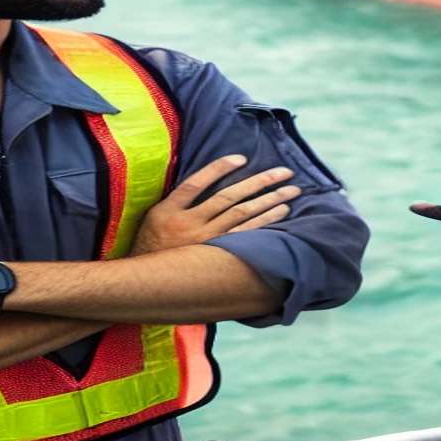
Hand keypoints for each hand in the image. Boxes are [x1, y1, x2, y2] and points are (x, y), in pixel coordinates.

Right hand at [131, 155, 301, 255]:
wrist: (149, 282)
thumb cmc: (152, 244)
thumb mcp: (155, 216)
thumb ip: (178, 198)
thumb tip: (207, 175)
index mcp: (170, 211)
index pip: (196, 184)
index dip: (218, 169)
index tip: (241, 158)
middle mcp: (189, 225)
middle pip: (229, 198)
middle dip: (260, 182)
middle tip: (285, 172)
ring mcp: (205, 242)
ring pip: (242, 216)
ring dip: (270, 201)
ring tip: (291, 191)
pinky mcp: (217, 255)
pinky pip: (246, 235)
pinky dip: (265, 222)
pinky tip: (281, 212)